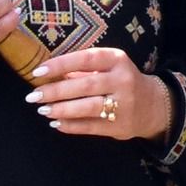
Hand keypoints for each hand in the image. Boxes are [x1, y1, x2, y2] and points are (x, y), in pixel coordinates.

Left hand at [26, 43, 174, 142]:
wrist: (151, 105)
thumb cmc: (120, 80)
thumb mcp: (108, 67)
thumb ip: (83, 70)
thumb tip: (50, 72)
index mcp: (117, 59)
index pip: (86, 59)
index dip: (61, 64)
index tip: (38, 71)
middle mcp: (122, 80)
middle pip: (85, 85)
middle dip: (56, 91)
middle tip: (33, 96)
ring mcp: (122, 104)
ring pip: (87, 107)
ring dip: (62, 109)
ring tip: (42, 110)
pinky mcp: (119, 126)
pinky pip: (91, 126)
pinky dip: (71, 126)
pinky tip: (56, 123)